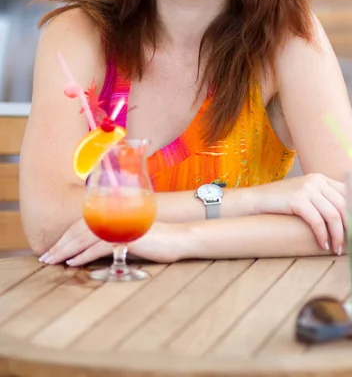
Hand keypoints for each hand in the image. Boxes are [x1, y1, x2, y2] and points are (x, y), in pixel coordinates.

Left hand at [38, 218, 183, 265]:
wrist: (179, 239)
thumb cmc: (156, 241)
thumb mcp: (131, 239)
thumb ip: (113, 239)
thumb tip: (92, 251)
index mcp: (114, 215)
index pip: (83, 223)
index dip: (66, 236)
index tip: (53, 249)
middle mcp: (115, 217)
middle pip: (80, 229)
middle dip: (60, 244)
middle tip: (45, 257)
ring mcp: (120, 226)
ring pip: (85, 237)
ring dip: (66, 250)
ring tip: (52, 261)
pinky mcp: (126, 237)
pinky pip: (99, 246)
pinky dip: (83, 255)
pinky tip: (73, 263)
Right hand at [260, 174, 345, 253]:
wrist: (254, 201)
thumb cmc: (280, 203)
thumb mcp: (304, 197)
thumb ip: (322, 201)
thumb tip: (345, 221)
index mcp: (321, 178)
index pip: (348, 194)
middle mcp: (316, 180)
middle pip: (344, 205)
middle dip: (349, 227)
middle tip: (349, 244)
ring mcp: (307, 188)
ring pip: (333, 215)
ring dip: (337, 235)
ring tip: (335, 249)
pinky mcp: (297, 199)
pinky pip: (317, 221)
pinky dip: (323, 235)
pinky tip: (322, 245)